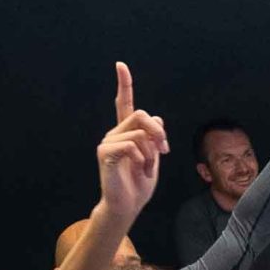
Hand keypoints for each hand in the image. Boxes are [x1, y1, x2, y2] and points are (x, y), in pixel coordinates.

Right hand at [96, 62, 168, 223]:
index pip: (124, 103)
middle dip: (160, 132)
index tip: (120, 65)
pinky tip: (139, 169)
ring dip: (152, 151)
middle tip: (164, 150)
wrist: (128, 204)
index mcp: (127, 132)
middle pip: (142, 114)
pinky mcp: (105, 152)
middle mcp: (114, 132)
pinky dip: (143, 158)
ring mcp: (108, 141)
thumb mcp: (154, 157)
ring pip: (140, 131)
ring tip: (147, 166)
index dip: (124, 84)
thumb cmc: (139, 183)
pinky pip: (132, 145)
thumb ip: (155, 138)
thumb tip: (156, 117)